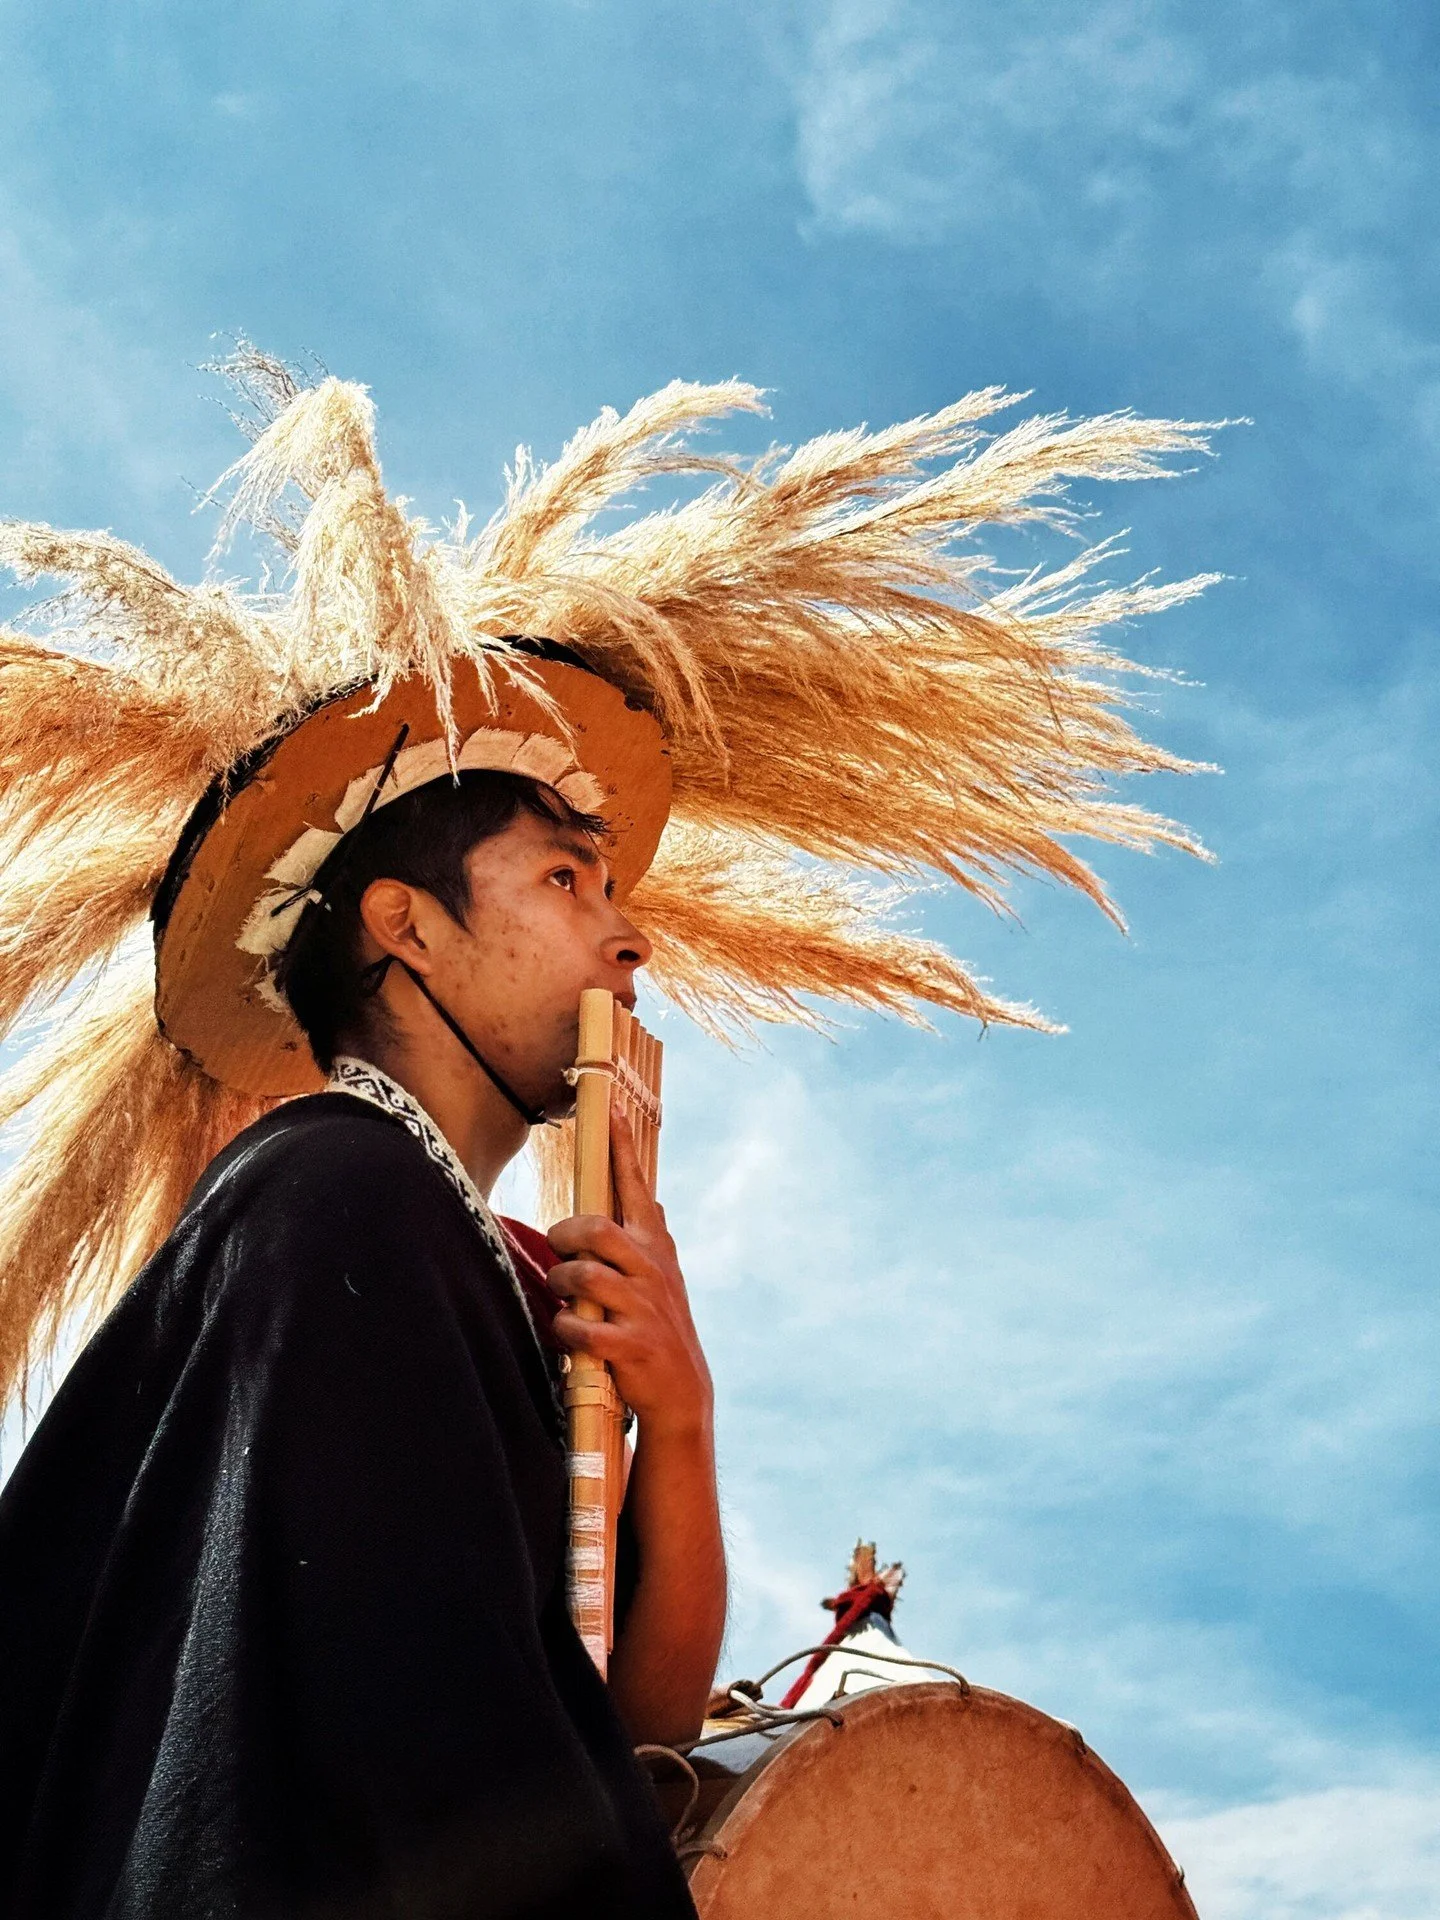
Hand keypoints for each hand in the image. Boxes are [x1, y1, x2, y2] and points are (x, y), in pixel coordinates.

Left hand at [546, 1111, 712, 1440]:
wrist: (681, 1393)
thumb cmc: (657, 1328)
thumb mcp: (662, 1278)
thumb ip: (648, 1240)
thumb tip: (648, 1198)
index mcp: (655, 1249)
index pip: (636, 1188)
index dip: (622, 1149)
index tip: (612, 1108)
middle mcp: (652, 1271)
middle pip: (596, 1229)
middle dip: (565, 1235)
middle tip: (559, 1249)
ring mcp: (643, 1308)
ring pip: (582, 1276)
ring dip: (560, 1286)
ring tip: (562, 1297)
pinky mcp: (631, 1345)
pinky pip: (579, 1326)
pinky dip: (566, 1331)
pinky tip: (572, 1337)